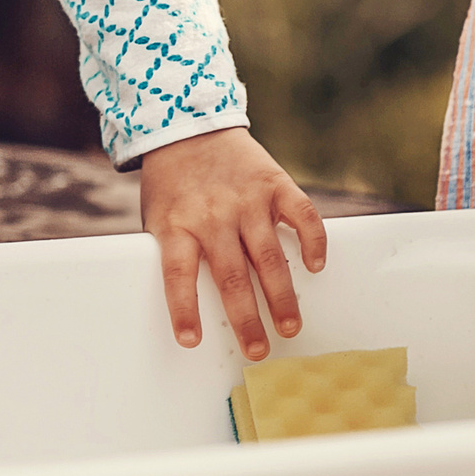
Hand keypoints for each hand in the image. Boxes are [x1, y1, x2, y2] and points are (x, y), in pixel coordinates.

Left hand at [139, 128, 327, 360]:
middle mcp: (213, 215)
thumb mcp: (159, 216)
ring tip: (290, 325)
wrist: (189, 125)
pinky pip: (301, 216)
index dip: (184, 309)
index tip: (190, 340)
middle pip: (232, 277)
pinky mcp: (273, 184)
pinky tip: (315, 266)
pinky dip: (312, 242)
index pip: (178, 274)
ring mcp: (246, 200)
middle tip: (258, 350)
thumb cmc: (173, 182)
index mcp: (177, 224)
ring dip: (282, 296)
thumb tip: (194, 302)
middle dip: (247, 319)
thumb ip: (177, 250)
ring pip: (268, 257)